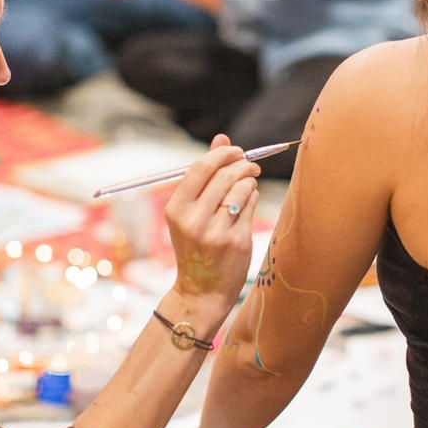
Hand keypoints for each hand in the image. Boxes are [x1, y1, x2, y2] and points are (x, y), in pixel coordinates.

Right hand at [165, 135, 259, 308]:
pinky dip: (252, 198)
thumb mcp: (190, 211)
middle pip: (225, 175)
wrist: (201, 290)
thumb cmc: (197, 244)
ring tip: (248, 186)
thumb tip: (221, 137)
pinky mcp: (236, 242)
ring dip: (249, 181)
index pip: (201, 168)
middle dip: (243, 164)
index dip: (222, 154)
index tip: (236, 151)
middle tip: (251, 166)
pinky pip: (251, 205)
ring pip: (241, 188)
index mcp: (176, 209)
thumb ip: (205, 173)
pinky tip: (247, 203)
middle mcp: (193, 220)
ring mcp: (215, 233)